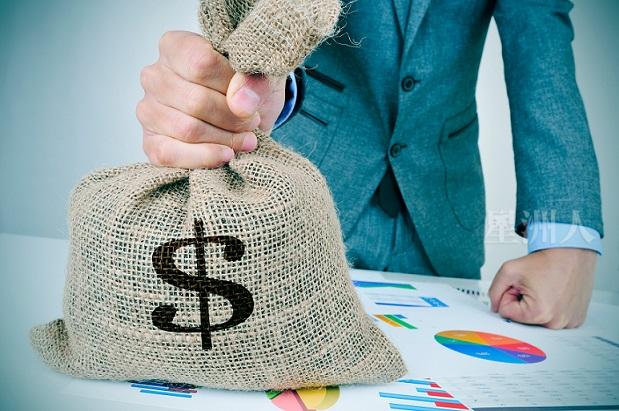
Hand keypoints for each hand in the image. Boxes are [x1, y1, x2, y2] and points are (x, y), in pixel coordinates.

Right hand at [137, 31, 286, 168]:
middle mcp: (154, 76)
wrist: (244, 117)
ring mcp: (148, 110)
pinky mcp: (151, 143)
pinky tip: (226, 155)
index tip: (250, 100)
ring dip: (225, 139)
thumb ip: (254, 82)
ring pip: (187, 130)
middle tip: (252, 124)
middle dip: (232, 118)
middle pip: (196, 101)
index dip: (231, 85)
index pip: (201, 63)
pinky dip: (204, 158)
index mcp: (175, 46)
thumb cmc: (246, 90)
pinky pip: (171, 155)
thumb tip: (241, 103)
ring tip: (246, 139)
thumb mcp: (259, 76)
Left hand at [489, 248, 596, 328]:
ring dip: (537, 305)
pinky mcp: (576, 320)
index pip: (506, 312)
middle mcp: (556, 322)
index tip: (522, 285)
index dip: (510, 295)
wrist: (570, 253)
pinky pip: (553, 318)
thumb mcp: (508, 270)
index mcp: (539, 313)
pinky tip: (556, 294)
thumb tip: (495, 307)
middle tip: (535, 286)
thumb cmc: (546, 261)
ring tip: (547, 289)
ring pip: (537, 319)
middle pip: (522, 318)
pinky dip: (551, 307)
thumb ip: (494, 291)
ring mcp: (568, 322)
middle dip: (523, 301)